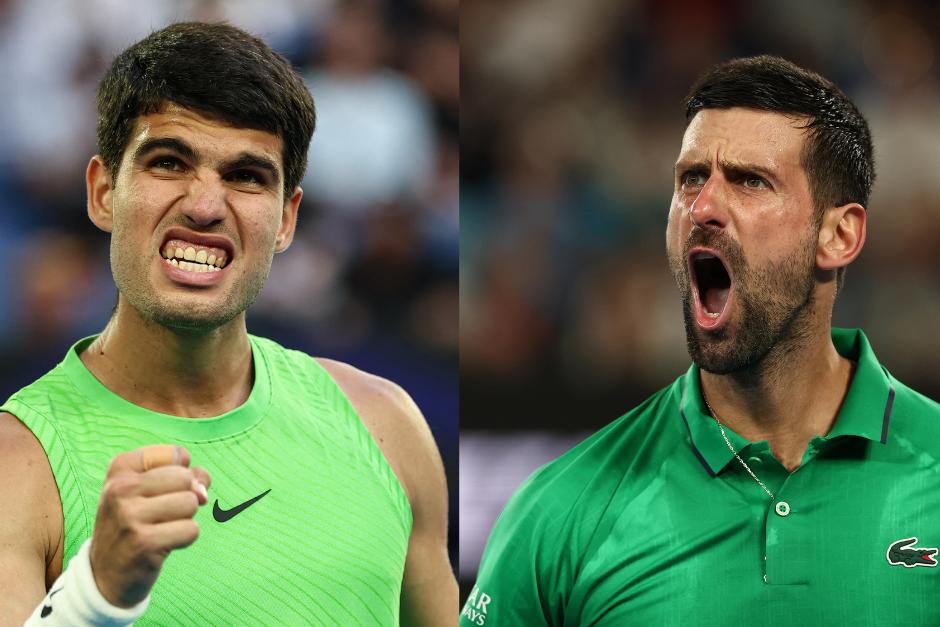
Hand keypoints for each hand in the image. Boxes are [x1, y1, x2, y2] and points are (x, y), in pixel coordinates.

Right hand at [89, 445, 210, 606]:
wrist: (105, 574)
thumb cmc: (136, 523)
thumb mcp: (150, 491)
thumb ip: (186, 477)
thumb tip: (203, 491)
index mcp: (121, 468)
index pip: (177, 454)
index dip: (182, 475)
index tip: (158, 492)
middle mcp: (120, 488)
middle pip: (185, 478)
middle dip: (184, 497)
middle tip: (160, 515)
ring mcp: (129, 516)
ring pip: (191, 502)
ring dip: (184, 519)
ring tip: (160, 529)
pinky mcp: (144, 542)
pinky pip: (191, 530)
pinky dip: (184, 539)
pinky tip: (162, 545)